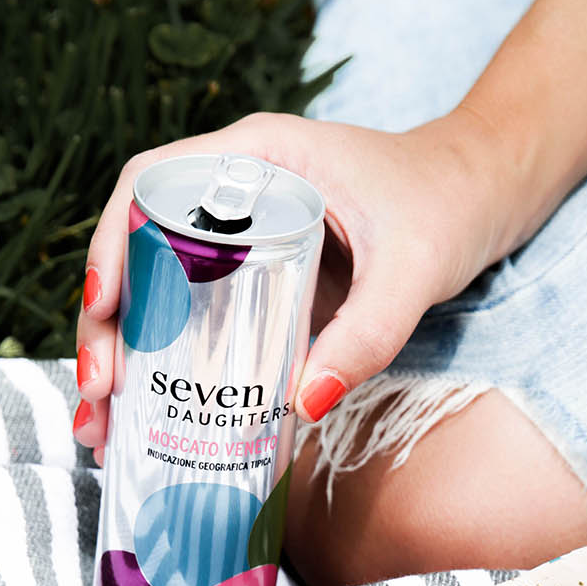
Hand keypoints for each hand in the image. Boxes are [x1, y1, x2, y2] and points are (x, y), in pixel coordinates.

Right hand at [72, 107, 523, 455]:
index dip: (112, 247)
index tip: (102, 311)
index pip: (148, 187)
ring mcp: (241, 241)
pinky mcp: (260, 285)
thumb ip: (366, 333)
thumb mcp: (414, 269)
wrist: (486, 195)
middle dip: (106, 329)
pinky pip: (198, 323)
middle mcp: (232, 192)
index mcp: (253, 156)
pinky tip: (150, 425)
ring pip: (157, 296)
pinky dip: (169, 372)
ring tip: (104, 428)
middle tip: (100, 397)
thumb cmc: (450, 204)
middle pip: (137, 253)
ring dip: (125, 361)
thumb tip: (302, 406)